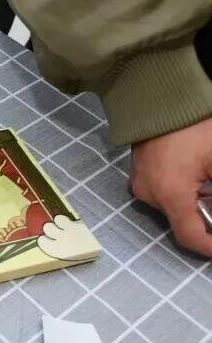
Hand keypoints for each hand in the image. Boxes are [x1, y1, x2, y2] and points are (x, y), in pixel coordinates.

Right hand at [130, 119, 211, 256]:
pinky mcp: (138, 172)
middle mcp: (149, 195)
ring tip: (208, 181)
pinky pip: (163, 191)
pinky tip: (196, 173)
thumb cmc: (195, 126)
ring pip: (173, 206)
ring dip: (194, 201)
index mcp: (170, 195)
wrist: (160, 95)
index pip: (191, 237)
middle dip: (206, 216)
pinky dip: (181, 190)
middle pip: (182, 221)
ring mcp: (140, 183)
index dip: (210, 247)